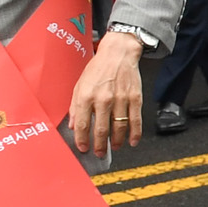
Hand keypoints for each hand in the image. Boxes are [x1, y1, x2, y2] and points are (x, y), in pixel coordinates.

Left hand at [64, 30, 144, 154]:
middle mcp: (103, 98)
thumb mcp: (79, 84)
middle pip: (100, 129)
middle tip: (98, 153)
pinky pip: (135, 120)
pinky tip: (131, 141)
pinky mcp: (135, 98)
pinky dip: (134, 134)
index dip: (82, 139)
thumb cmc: (98, 68)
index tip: (83, 148)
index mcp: (86, 95)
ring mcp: (120, 99)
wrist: (118, 53)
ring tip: (113, 147)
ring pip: (118, 127)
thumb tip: (73, 125)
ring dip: (116, 141)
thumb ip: (74, 105)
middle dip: (99, 145)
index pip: (82, 124)